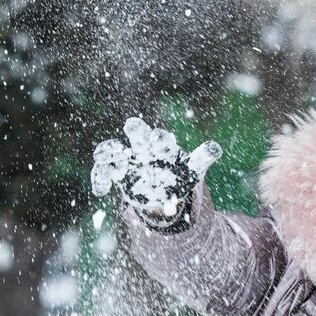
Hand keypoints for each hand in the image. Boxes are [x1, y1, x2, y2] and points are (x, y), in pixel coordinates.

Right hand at [91, 117, 221, 228]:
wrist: (162, 191)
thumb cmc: (178, 174)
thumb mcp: (193, 169)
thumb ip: (202, 158)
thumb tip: (215, 148)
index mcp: (163, 146)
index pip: (161, 139)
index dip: (160, 139)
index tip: (158, 140)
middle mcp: (143, 148)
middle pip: (138, 134)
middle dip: (136, 130)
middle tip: (132, 125)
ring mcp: (127, 159)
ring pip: (114, 149)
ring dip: (108, 151)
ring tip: (101, 156)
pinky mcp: (115, 172)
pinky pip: (103, 171)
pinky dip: (100, 178)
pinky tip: (100, 191)